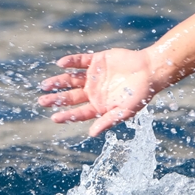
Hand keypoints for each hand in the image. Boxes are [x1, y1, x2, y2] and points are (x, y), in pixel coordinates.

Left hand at [38, 49, 158, 135]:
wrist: (152, 70)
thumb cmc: (142, 93)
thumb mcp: (126, 110)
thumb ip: (108, 120)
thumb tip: (92, 134)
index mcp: (100, 105)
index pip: (80, 112)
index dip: (67, 115)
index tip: (54, 118)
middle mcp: (94, 91)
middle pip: (71, 96)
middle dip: (56, 99)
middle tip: (42, 101)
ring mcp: (94, 76)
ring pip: (71, 79)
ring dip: (58, 81)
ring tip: (45, 85)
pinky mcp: (97, 61)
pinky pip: (80, 61)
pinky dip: (71, 62)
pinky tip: (61, 64)